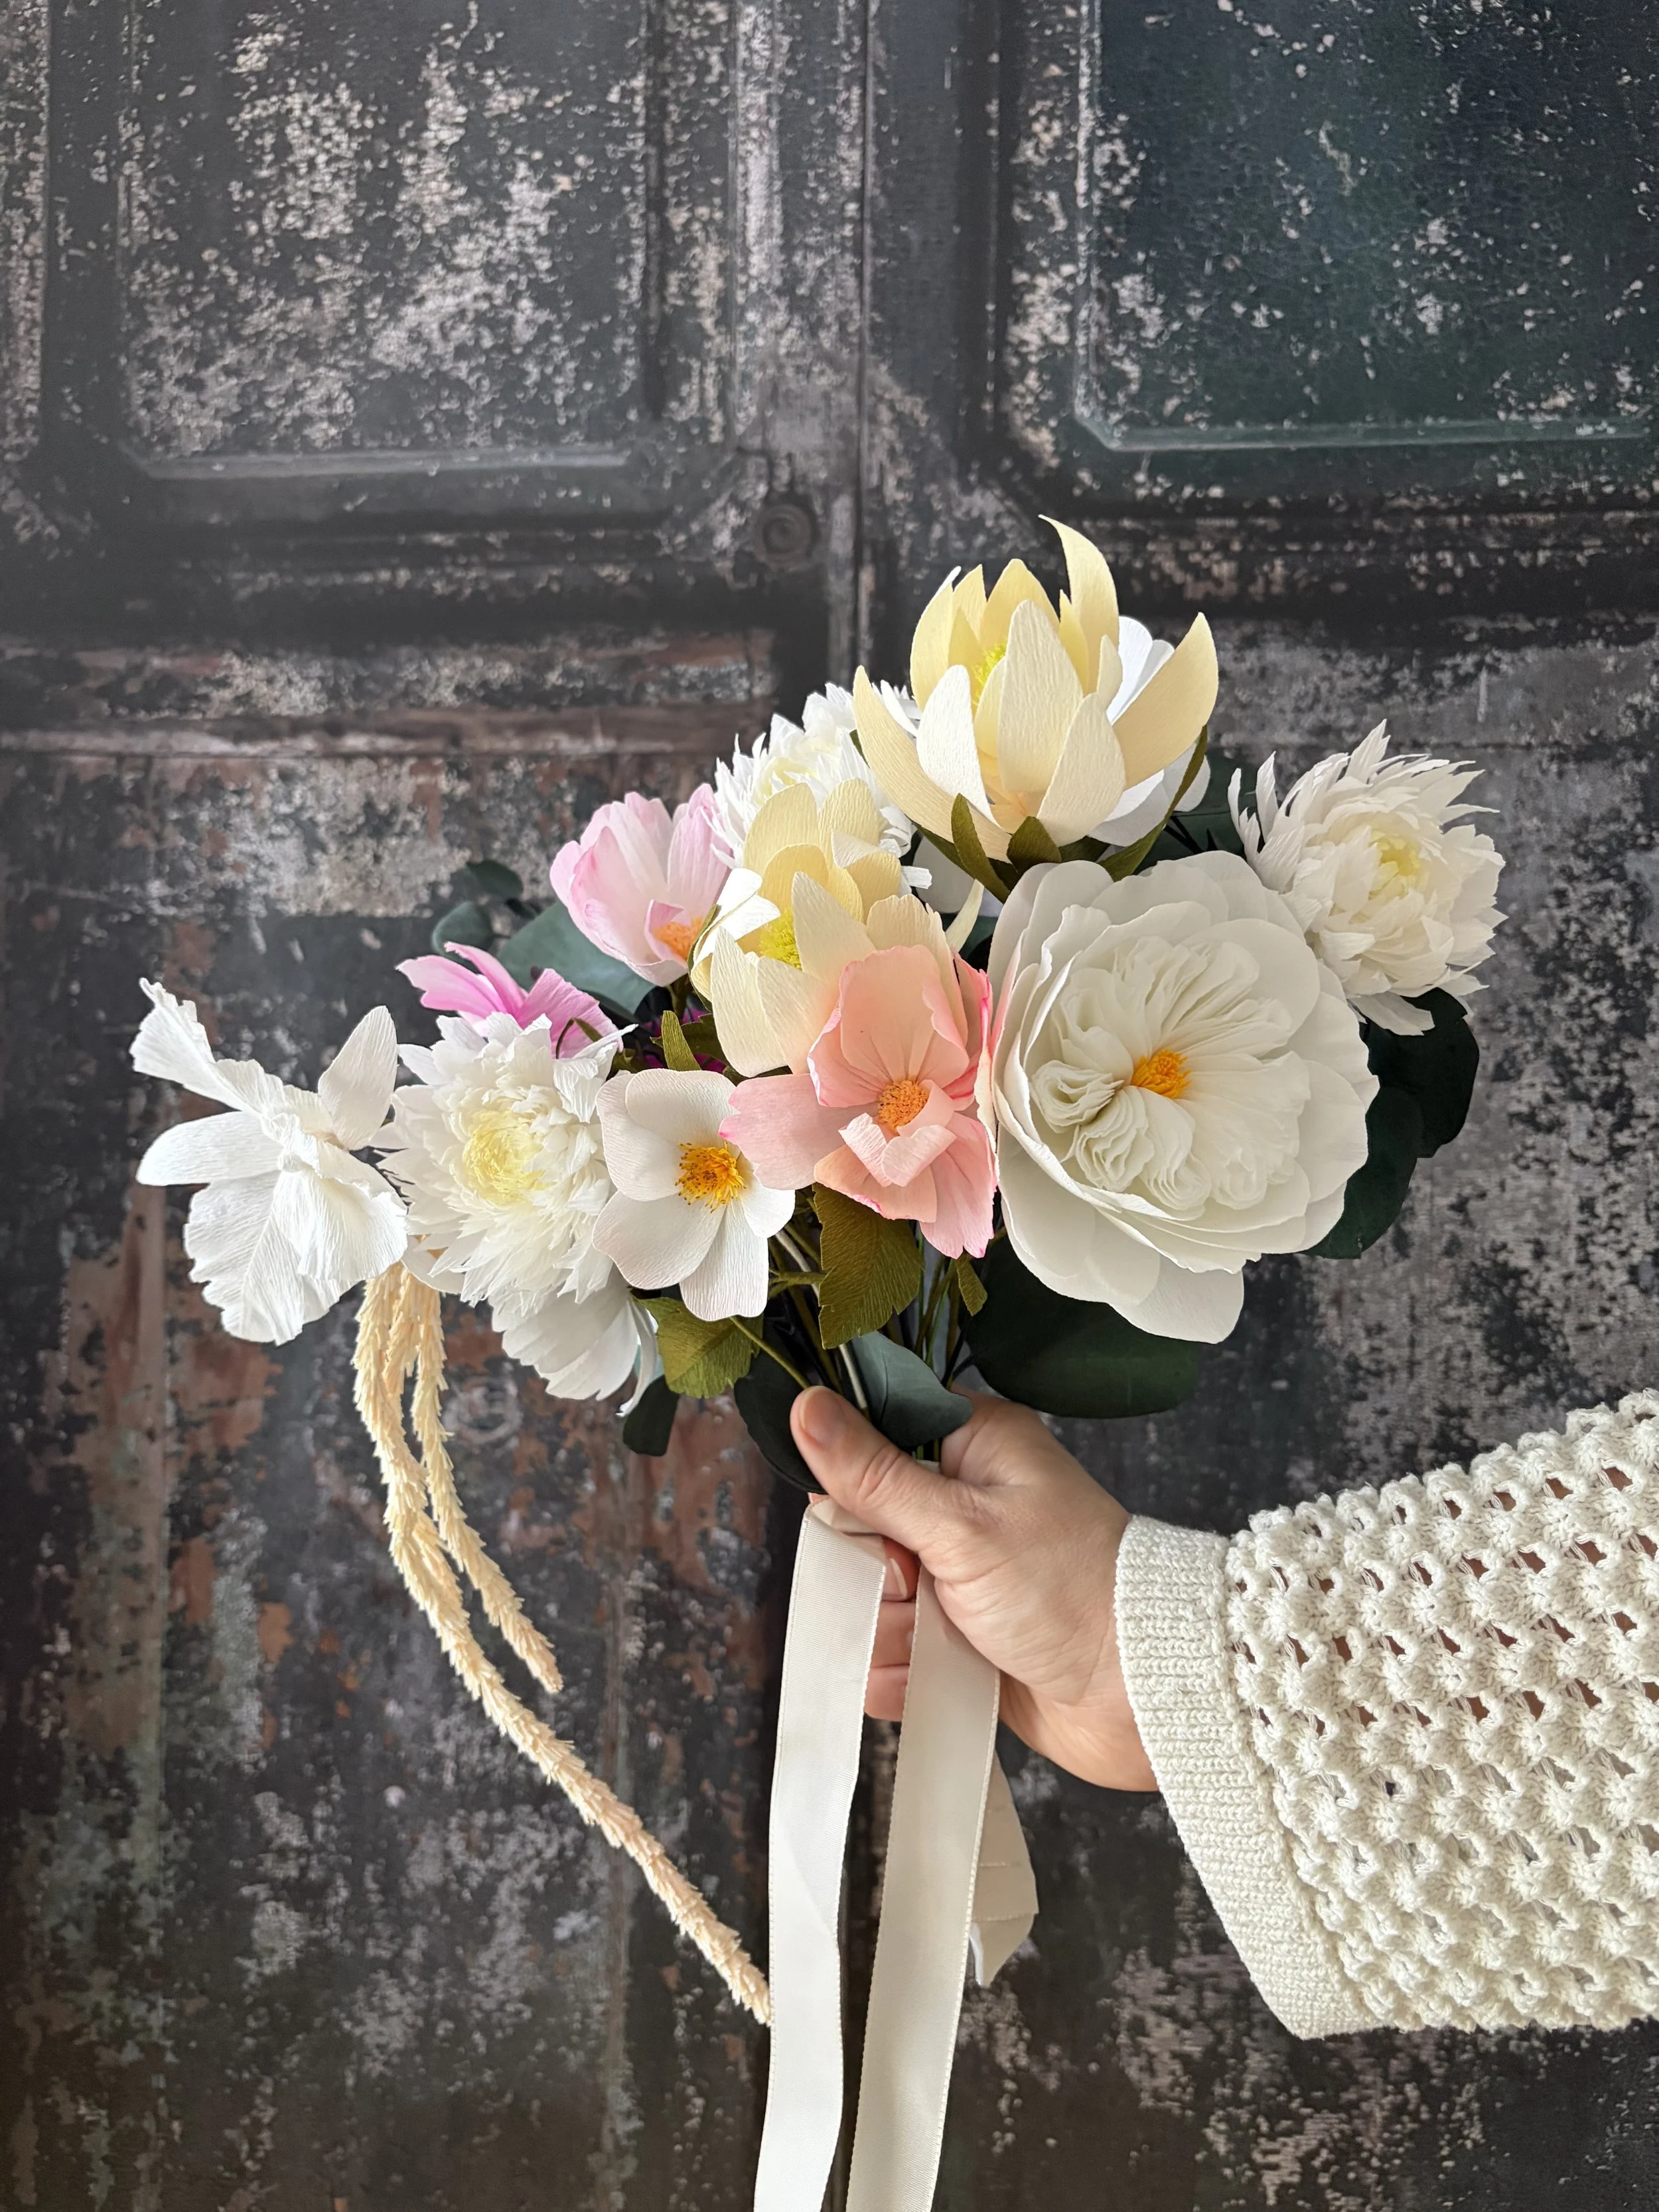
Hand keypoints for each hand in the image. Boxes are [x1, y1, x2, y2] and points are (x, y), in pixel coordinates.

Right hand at [788, 1388, 1155, 1791]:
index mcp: (974, 1447)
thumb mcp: (962, 1525)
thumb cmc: (1069, 1590)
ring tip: (942, 1642)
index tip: (869, 1516)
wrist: (1136, 1695)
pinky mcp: (958, 1637)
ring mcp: (960, 1574)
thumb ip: (875, 1475)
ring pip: (872, 1597)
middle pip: (862, 1527)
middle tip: (922, 1585)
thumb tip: (808, 1406)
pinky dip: (903, 1672)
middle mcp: (963, 1504)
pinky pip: (892, 1652)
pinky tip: (931, 1677)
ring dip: (892, 1630)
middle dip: (878, 1573)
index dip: (855, 1481)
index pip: (874, 1435)